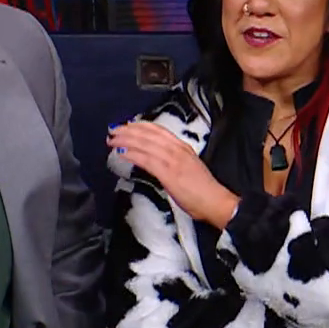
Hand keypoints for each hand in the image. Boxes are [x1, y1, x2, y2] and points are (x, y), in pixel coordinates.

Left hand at [108, 121, 239, 228]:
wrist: (216, 201)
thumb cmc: (204, 190)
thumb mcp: (188, 169)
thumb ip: (173, 162)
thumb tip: (157, 162)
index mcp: (182, 148)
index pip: (158, 130)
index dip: (140, 126)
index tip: (127, 125)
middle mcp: (177, 150)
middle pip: (148, 134)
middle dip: (128, 131)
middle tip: (113, 130)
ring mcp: (172, 160)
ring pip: (145, 144)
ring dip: (126, 140)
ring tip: (112, 140)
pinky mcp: (168, 173)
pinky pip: (146, 159)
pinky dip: (132, 154)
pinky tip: (121, 153)